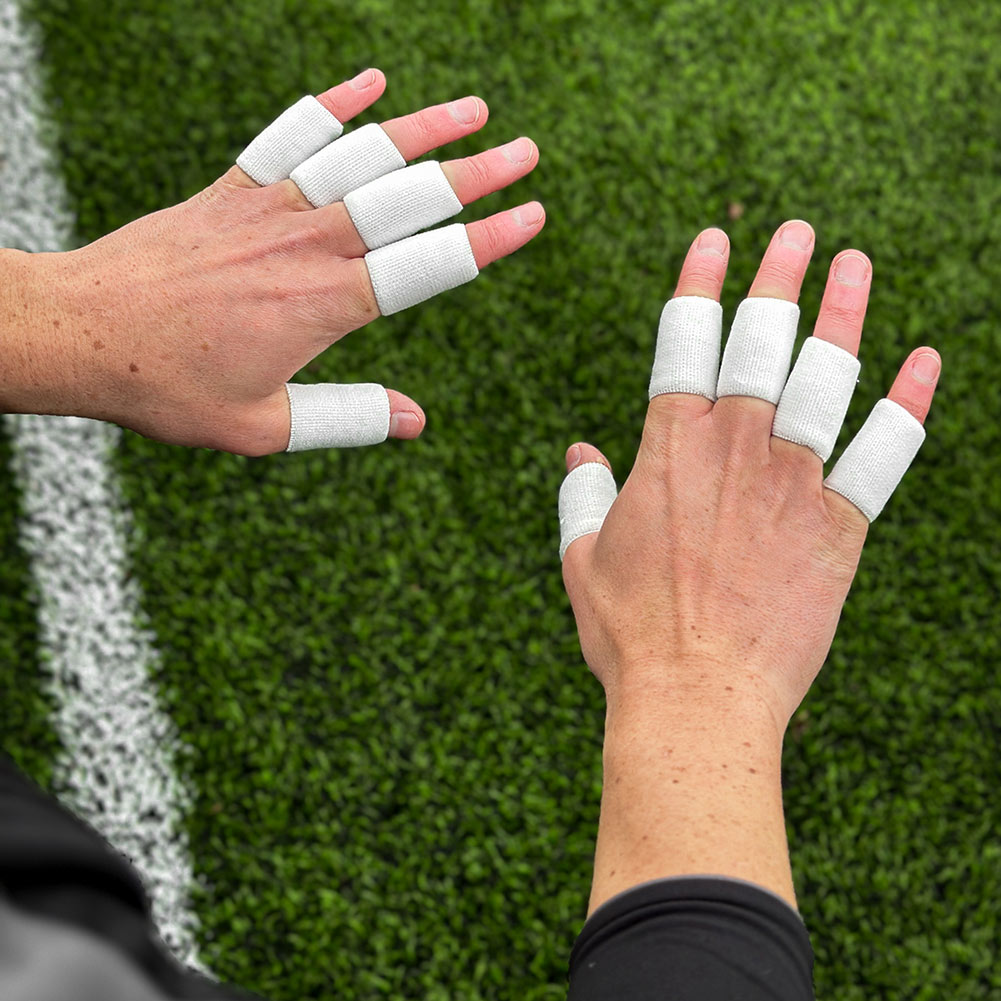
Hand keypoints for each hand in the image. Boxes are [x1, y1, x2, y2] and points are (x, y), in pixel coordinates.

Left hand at [7, 69, 542, 454]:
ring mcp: (269, 207)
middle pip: (409, 196)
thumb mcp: (263, 425)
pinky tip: (372, 83)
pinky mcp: (233, 190)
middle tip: (529, 153)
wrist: (79, 331)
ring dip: (423, 128)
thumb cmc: (168, 386)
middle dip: (477, 173)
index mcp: (325, 302)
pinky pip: (291, 134)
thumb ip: (347, 419)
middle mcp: (307, 242)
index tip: (534, 217)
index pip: (428, 263)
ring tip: (475, 108)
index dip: (488, 239)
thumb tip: (418, 422)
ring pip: (361, 154)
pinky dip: (333, 106)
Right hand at [559, 221, 940, 732]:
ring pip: (827, 376)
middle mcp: (736, 448)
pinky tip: (925, 360)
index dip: (701, 282)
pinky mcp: (841, 526)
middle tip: (798, 232)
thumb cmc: (630, 634)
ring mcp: (794, 482)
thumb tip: (579, 453)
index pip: (687, 340)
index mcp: (669, 449)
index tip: (716, 239)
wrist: (698, 697)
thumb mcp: (583, 559)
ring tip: (855, 262)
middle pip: (763, 339)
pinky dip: (908, 403)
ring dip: (844, 311)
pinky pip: (884, 453)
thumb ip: (582, 496)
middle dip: (779, 275)